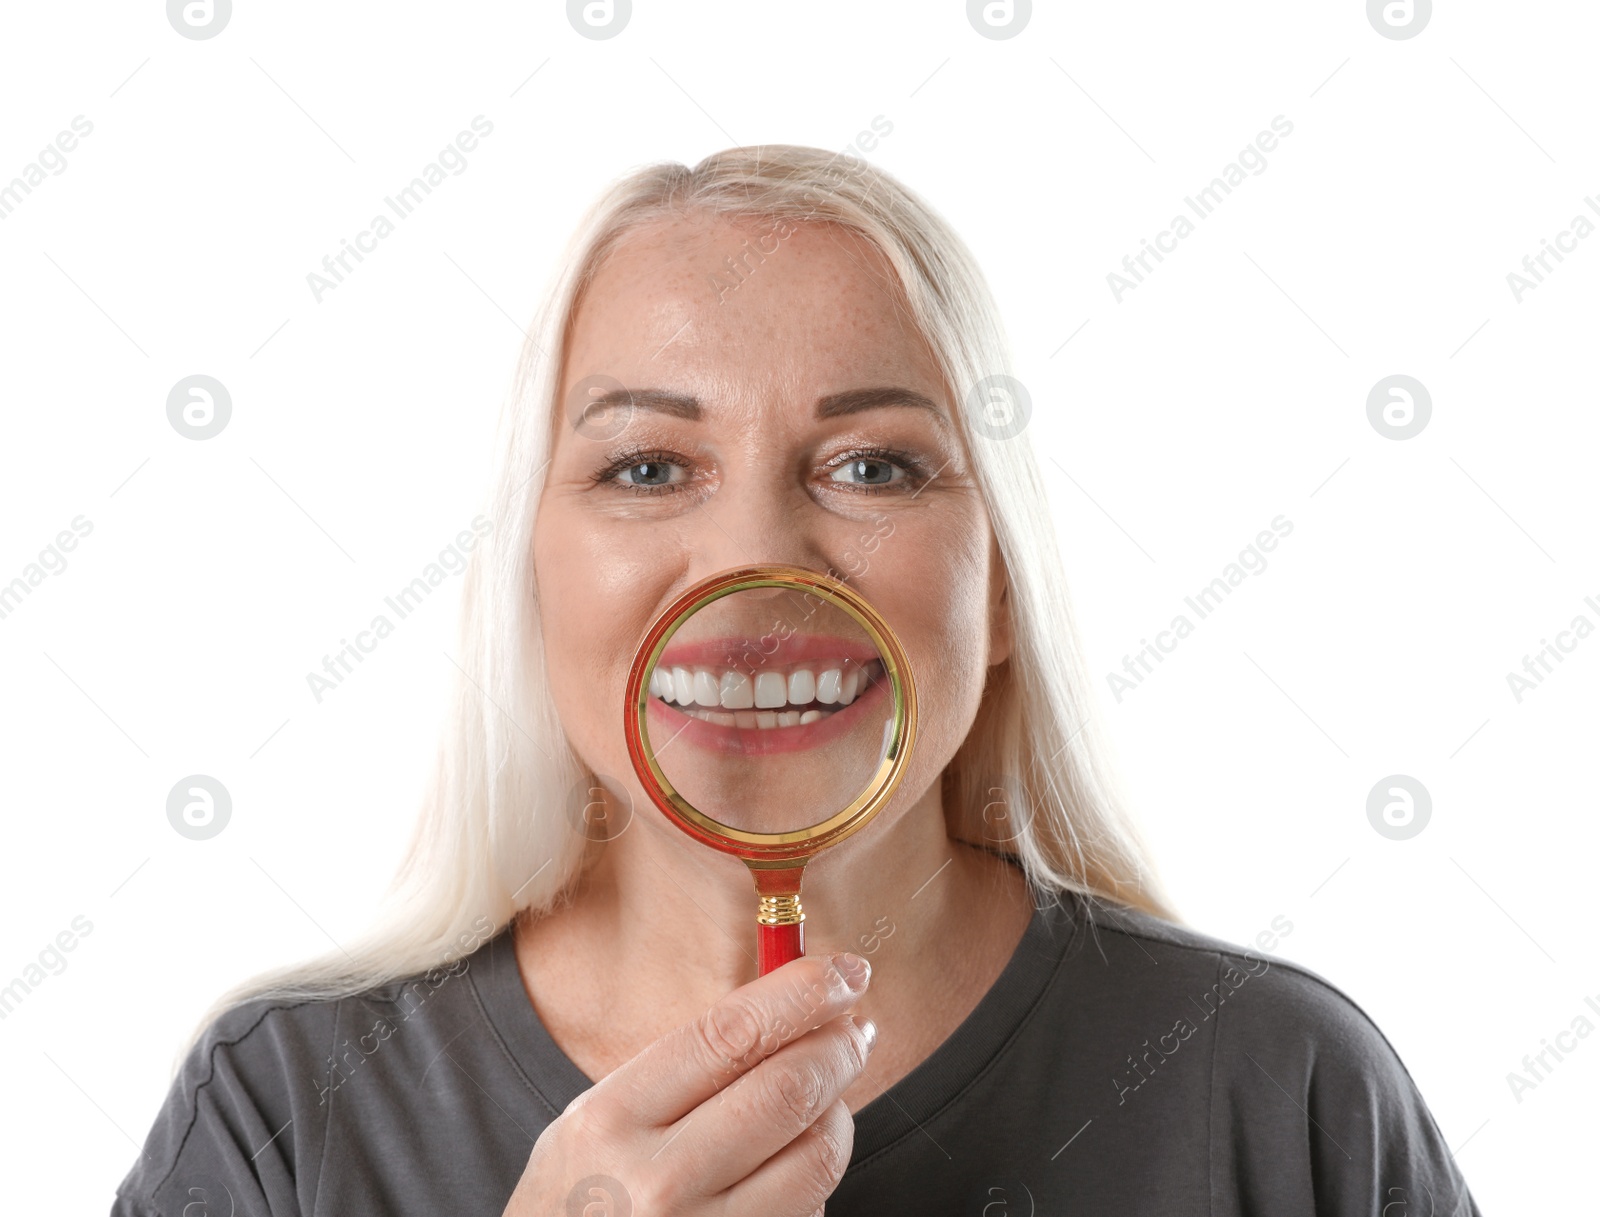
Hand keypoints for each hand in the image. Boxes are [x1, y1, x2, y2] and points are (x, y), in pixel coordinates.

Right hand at [501, 950, 875, 1215]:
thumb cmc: (582, 1199)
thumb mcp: (600, 1122)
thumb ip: (680, 1071)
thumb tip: (786, 1010)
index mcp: (612, 1118)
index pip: (730, 1034)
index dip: (801, 994)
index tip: (844, 972)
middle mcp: (656, 1181)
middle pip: (786, 1090)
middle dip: (839, 1047)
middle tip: (855, 1029)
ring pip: (816, 1157)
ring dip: (838, 1115)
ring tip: (827, 1100)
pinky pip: (809, 1211)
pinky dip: (816, 1181)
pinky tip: (794, 1166)